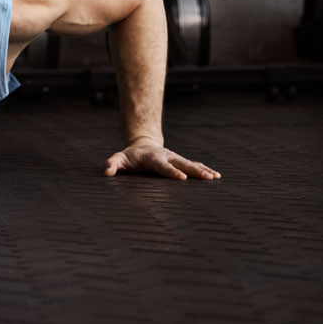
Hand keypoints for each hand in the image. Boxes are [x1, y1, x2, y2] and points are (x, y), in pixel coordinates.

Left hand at [103, 140, 220, 180]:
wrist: (142, 144)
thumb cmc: (129, 156)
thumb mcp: (119, 158)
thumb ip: (112, 164)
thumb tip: (106, 172)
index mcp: (153, 158)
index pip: (163, 166)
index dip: (172, 172)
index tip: (182, 178)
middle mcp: (168, 156)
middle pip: (183, 164)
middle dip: (195, 171)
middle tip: (207, 178)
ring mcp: (176, 158)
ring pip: (191, 164)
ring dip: (203, 170)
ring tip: (216, 177)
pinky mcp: (181, 161)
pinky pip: (194, 164)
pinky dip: (205, 169)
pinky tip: (216, 176)